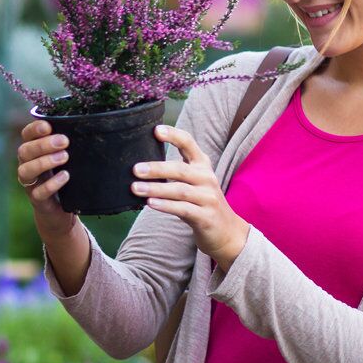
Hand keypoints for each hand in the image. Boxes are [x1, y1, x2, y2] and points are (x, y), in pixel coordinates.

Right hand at [16, 119, 77, 239]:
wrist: (60, 211)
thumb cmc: (64, 178)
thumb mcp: (66, 159)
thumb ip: (69, 145)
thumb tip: (93, 127)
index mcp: (32, 151)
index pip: (26, 135)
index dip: (34, 129)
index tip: (48, 126)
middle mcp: (27, 165)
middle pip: (24, 151)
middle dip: (43, 144)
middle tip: (64, 141)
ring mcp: (30, 184)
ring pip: (26, 170)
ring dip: (44, 162)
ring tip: (64, 157)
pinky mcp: (37, 200)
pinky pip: (38, 192)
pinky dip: (51, 184)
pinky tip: (65, 176)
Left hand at [131, 124, 248, 267]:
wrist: (226, 232)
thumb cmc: (201, 203)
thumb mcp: (193, 182)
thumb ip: (175, 171)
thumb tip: (140, 165)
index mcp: (202, 165)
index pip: (189, 144)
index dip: (174, 135)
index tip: (156, 130)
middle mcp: (207, 178)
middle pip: (180, 169)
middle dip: (157, 168)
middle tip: (135, 169)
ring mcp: (208, 198)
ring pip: (179, 190)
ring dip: (156, 189)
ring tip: (135, 188)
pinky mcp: (205, 216)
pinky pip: (183, 209)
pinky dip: (165, 206)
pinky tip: (150, 204)